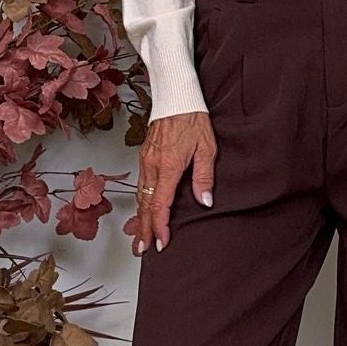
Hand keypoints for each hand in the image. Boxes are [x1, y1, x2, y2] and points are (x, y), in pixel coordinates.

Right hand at [125, 111, 216, 254]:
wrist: (175, 96)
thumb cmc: (193, 118)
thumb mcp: (207, 148)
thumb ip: (205, 177)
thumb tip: (205, 202)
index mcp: (168, 166)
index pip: (160, 205)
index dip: (160, 226)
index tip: (162, 242)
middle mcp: (152, 166)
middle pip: (145, 205)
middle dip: (144, 230)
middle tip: (143, 249)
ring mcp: (145, 160)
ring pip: (140, 196)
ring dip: (140, 218)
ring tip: (140, 236)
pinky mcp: (144, 155)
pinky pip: (140, 185)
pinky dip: (140, 202)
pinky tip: (142, 210)